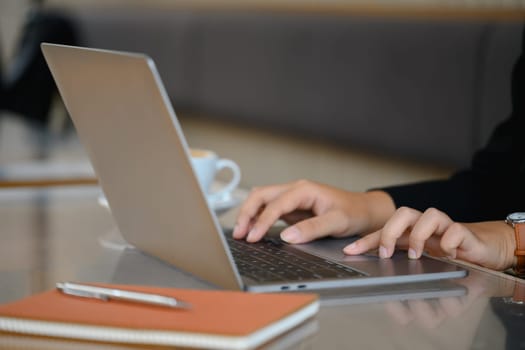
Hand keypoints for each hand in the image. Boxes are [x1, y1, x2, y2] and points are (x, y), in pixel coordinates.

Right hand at [233, 179, 395, 242]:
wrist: (362, 211)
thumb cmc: (352, 213)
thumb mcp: (336, 222)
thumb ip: (312, 229)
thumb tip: (286, 237)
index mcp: (304, 189)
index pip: (276, 203)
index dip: (261, 221)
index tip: (253, 237)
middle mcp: (295, 190)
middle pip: (261, 195)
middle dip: (247, 213)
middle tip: (239, 234)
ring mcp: (292, 198)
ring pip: (261, 200)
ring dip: (249, 214)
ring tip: (241, 233)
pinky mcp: (291, 208)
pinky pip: (269, 209)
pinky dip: (257, 218)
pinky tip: (253, 231)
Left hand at [344, 206, 515, 270]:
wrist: (477, 249)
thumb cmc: (442, 249)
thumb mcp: (413, 254)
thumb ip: (392, 256)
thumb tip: (365, 261)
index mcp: (409, 228)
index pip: (383, 229)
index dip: (366, 240)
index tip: (349, 251)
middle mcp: (424, 224)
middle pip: (404, 213)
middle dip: (390, 231)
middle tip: (386, 253)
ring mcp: (443, 226)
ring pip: (430, 215)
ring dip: (419, 236)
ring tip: (416, 255)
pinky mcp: (463, 232)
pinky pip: (455, 229)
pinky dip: (448, 241)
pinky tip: (446, 254)